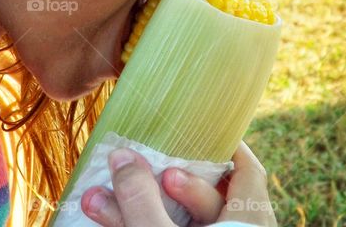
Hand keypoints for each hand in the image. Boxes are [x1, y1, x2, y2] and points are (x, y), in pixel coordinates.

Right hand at [80, 141, 275, 226]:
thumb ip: (140, 200)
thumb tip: (121, 155)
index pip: (248, 173)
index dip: (226, 146)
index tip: (198, 128)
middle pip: (209, 200)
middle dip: (161, 182)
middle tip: (137, 173)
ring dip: (138, 211)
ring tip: (97, 202)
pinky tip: (108, 226)